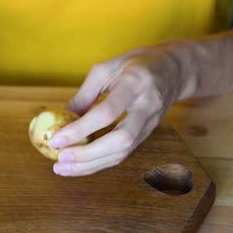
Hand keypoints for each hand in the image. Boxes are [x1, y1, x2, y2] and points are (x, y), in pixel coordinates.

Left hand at [49, 47, 187, 176]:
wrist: (175, 70)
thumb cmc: (136, 64)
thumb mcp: (108, 68)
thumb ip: (85, 94)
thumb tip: (62, 119)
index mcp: (136, 83)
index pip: (108, 112)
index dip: (81, 128)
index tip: (57, 139)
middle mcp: (147, 106)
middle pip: (120, 139)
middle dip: (88, 154)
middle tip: (61, 159)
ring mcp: (150, 124)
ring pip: (123, 152)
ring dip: (91, 164)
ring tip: (63, 168)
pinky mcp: (147, 135)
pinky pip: (123, 153)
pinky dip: (99, 162)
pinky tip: (79, 165)